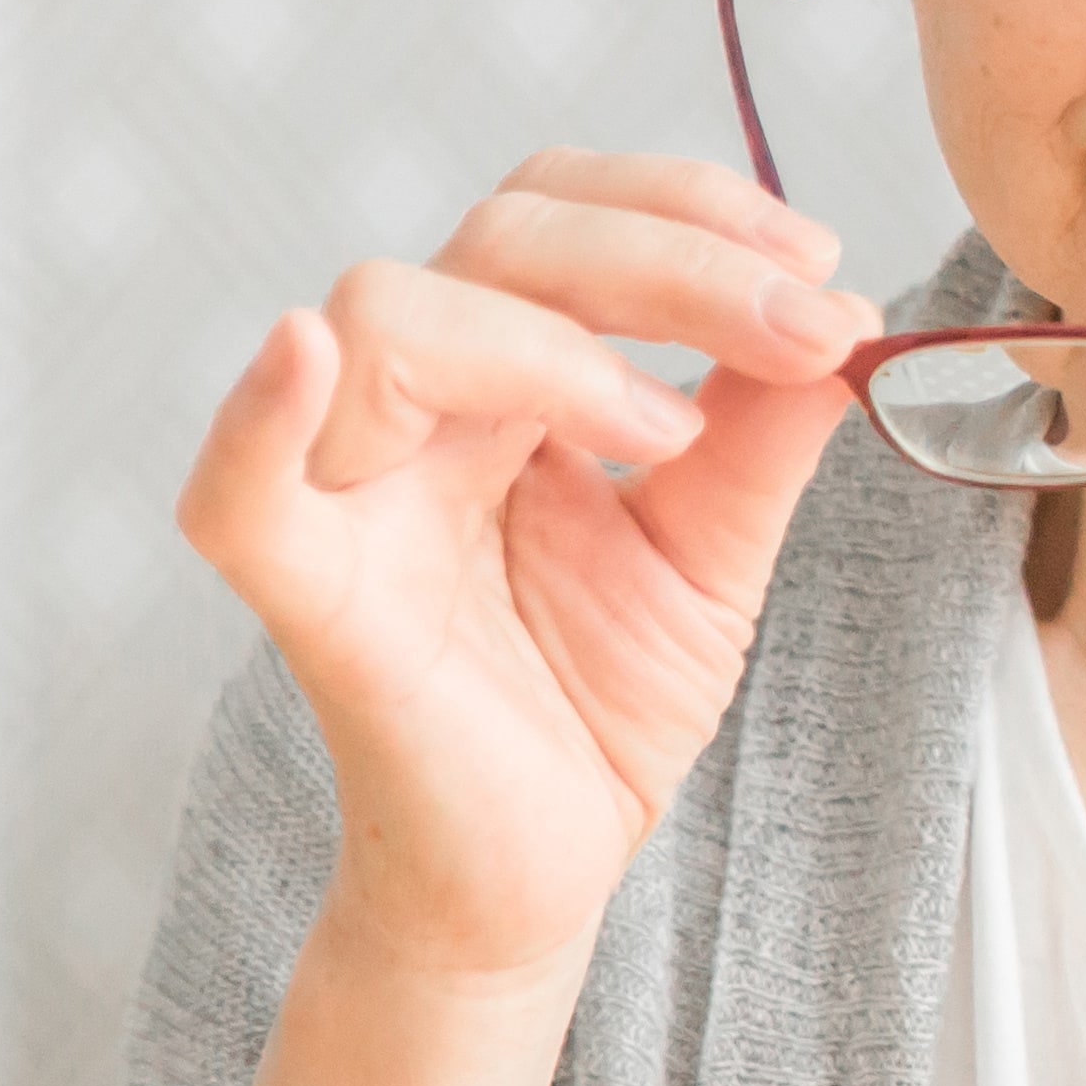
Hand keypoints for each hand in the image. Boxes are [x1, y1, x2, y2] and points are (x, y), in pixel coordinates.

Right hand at [176, 154, 880, 981]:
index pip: (563, 216)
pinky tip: (301, 354)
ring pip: (389, 313)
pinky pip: (237, 491)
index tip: (824, 268)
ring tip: (673, 431)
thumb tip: (848, 318)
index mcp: (508, 383)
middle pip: (501, 237)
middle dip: (673, 256)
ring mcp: (353, 495)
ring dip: (556, 340)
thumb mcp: (715, 555)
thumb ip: (767, 437)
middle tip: (809, 324)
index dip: (689, 207)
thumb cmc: (596, 710)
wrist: (540, 877)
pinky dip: (258, 415)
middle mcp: (417, 412)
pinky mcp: (315, 599)